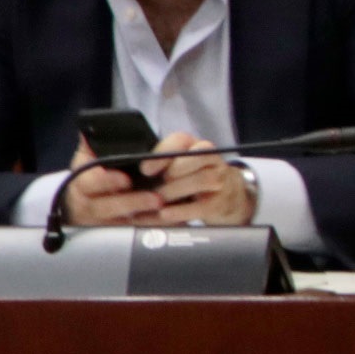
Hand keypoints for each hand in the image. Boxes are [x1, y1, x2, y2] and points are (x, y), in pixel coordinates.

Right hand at [58, 137, 164, 228]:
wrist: (79, 206)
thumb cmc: (88, 177)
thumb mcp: (85, 160)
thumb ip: (90, 144)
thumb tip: (89, 127)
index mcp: (81, 184)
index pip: (89, 183)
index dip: (106, 182)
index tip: (125, 179)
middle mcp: (89, 206)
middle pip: (107, 208)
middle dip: (132, 203)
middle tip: (156, 198)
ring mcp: (103, 223)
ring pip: (124, 224)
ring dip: (147, 218)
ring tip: (168, 209)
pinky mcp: (117, 235)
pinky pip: (136, 233)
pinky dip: (155, 228)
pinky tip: (172, 220)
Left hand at [139, 129, 253, 225]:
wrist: (226, 196)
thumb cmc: (192, 178)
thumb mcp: (178, 166)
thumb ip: (159, 164)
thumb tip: (128, 172)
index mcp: (194, 146)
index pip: (181, 140)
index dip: (163, 153)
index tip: (145, 169)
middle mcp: (211, 160)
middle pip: (194, 159)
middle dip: (172, 171)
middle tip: (154, 184)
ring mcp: (220, 180)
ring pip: (202, 179)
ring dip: (174, 191)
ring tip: (157, 200)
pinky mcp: (220, 202)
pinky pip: (202, 205)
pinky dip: (181, 211)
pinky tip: (164, 214)